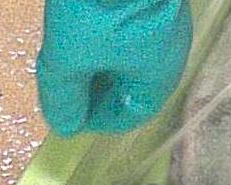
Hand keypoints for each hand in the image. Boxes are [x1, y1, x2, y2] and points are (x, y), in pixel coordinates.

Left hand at [37, 0, 192, 135]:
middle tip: (62, 86)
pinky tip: (77, 26)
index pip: (132, 114)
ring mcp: (162, 18)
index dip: (98, 120)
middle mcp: (168, 49)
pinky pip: (126, 27)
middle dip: (94, 89)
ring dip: (96, 61)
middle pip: (130, 83)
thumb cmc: (98, 9)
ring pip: (127, 53)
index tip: (69, 115)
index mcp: (158, 75)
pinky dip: (101, 36)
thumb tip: (66, 126)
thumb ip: (64, 99)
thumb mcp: (68, 61)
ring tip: (64, 56)